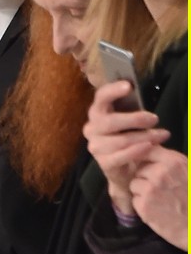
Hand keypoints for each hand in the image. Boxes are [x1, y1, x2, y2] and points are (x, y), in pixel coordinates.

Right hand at [83, 81, 169, 214]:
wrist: (126, 167)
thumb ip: (131, 108)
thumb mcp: (130, 120)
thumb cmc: (129, 136)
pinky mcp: (103, 163)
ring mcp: (95, 147)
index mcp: (98, 113)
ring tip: (162, 135)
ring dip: (144, 136)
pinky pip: (121, 156)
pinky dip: (137, 151)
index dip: (112, 90)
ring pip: (120, 140)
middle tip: (155, 118)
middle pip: (110, 122)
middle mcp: (92, 129)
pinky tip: (149, 146)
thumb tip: (137, 92)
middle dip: (135, 119)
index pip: (100, 97)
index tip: (129, 86)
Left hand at [130, 147, 187, 249]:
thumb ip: (170, 161)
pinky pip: (134, 199)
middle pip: (139, 168)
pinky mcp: (144, 205)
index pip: (148, 149)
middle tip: (156, 188)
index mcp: (174, 161)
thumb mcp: (187, 172)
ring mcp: (151, 189)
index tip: (146, 164)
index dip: (144, 157)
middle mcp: (161, 172)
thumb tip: (151, 148)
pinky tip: (155, 209)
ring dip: (141, 191)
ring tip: (157, 199)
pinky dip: (141, 205)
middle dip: (144, 177)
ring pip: (134, 183)